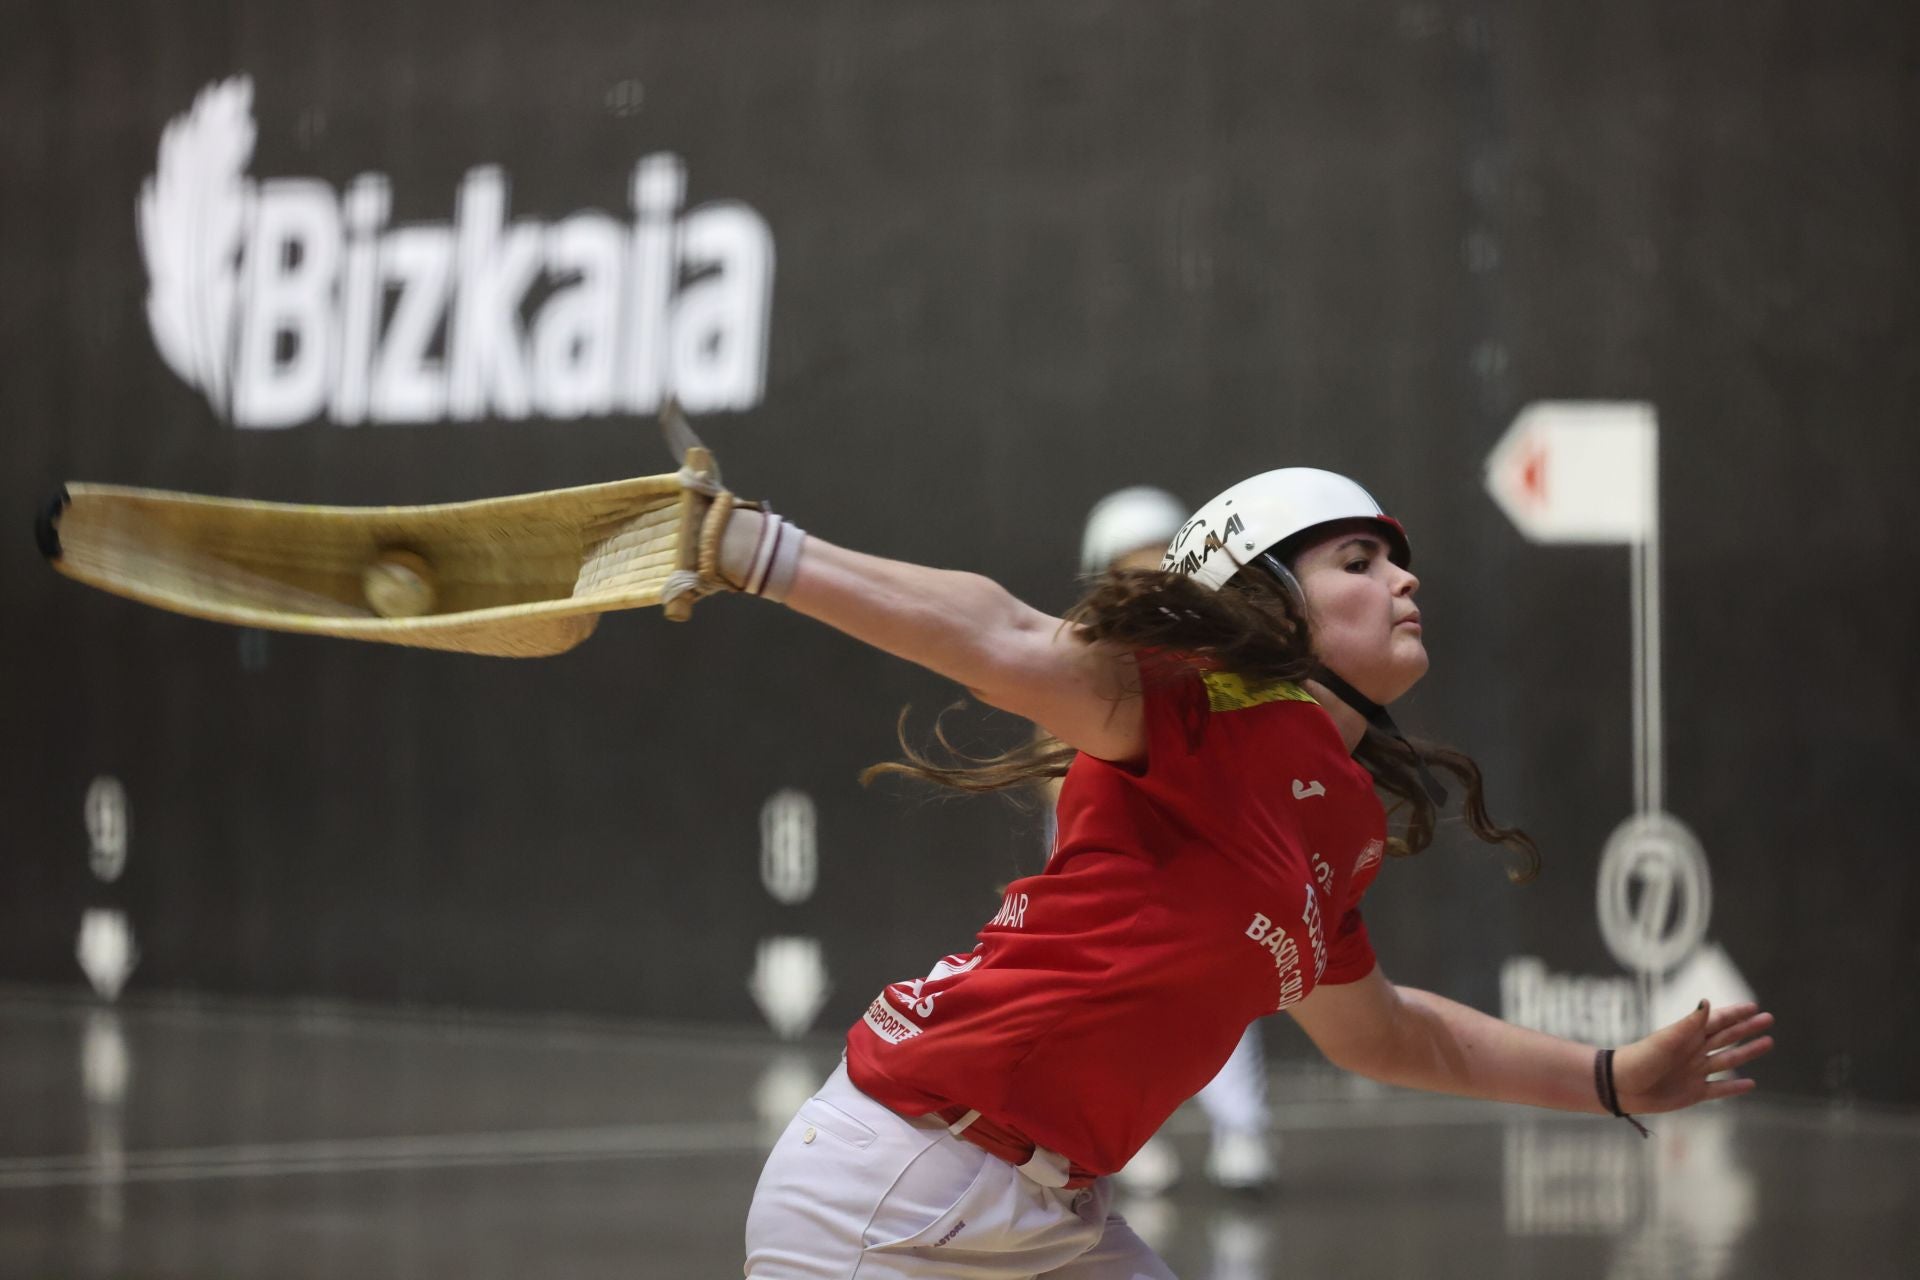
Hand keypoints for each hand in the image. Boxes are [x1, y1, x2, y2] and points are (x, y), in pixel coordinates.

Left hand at [1612, 1000, 1775, 1114]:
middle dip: (1748, 1028)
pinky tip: (1750, 1083)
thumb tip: (1707, 1001)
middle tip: (1768, 1019)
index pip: (1718, 1021)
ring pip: (1728, 1060)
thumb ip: (1689, 1024)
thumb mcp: (1666, 1040)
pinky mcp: (1694, 1093)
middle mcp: (1695, 1052)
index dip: (1736, 1014)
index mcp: (1688, 1036)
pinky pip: (1720, 1089)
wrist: (1621, 1086)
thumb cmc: (1641, 1059)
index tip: (1754, 1006)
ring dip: (1748, 1052)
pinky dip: (1735, 1087)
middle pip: (1727, 1037)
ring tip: (1768, 1042)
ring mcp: (1696, 1072)